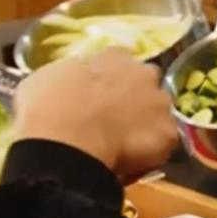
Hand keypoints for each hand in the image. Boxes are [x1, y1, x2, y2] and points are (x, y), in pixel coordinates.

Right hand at [13, 48, 177, 180]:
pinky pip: (163, 143)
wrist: (65, 142)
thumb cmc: (47, 107)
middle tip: (116, 120)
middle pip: (147, 84)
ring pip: (159, 114)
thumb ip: (70, 76)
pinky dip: (152, 152)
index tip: (101, 94)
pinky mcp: (169, 134)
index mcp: (114, 56)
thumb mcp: (47, 78)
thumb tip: (72, 83)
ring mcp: (160, 103)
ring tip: (126, 144)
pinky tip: (133, 160)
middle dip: (136, 98)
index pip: (120, 61)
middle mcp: (144, 74)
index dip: (111, 80)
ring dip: (147, 125)